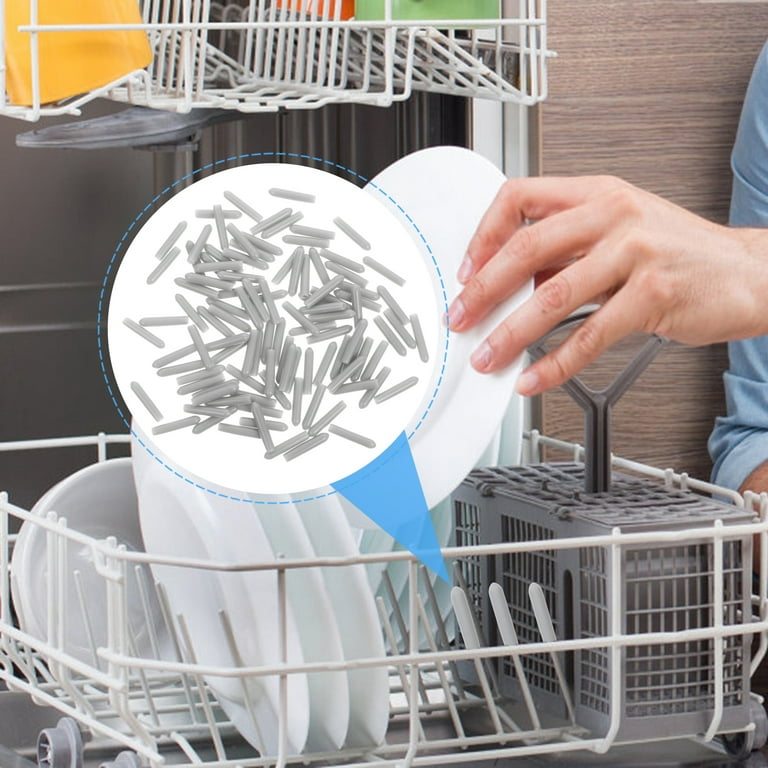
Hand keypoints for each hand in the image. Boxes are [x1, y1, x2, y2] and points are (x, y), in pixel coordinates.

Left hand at [446, 175, 767, 394]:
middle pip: (526, 247)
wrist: (749, 272)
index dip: (483, 233)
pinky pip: (589, 336)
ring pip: (553, 296)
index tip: (465, 270)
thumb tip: (514, 282)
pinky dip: (555, 363)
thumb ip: (566, 248)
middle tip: (460, 318)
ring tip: (489, 356)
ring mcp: (635, 252)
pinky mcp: (653, 295)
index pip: (520, 196)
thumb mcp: (620, 229)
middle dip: (483, 290)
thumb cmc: (679, 252)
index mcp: (597, 192)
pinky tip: (534, 378)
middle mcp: (613, 214)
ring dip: (510, 333)